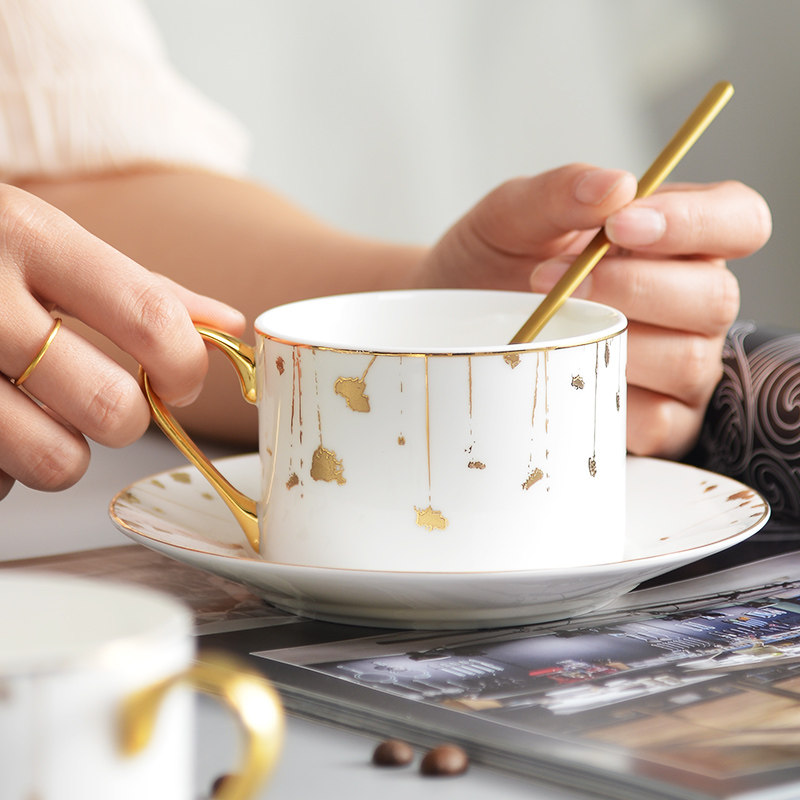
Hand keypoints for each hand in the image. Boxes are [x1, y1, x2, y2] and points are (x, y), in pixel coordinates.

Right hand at [0, 185, 244, 499]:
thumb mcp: (47, 243)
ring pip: (54, 461)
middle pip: (111, 408)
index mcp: (31, 238)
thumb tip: (230, 324)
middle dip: (123, 418)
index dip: (184, 367)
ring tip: (34, 413)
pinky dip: (0, 466)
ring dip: (61, 452)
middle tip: (101, 397)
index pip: (152, 321)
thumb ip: (142, 289)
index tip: (180, 379)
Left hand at [420, 164, 771, 457]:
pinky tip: (562, 375)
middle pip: (715, 298)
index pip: (737, 220)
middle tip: (550, 279)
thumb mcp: (510, 218)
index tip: (619, 225)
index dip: (693, 223)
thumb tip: (615, 185)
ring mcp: (679, 367)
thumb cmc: (490, 268)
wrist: (451, 328)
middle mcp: (690, 303)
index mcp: (675, 240)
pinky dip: (606, 398)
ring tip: (546, 326)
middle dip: (631, 288)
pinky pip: (656, 421)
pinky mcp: (656, 422)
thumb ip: (559, 193)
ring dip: (611, 342)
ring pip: (686, 360)